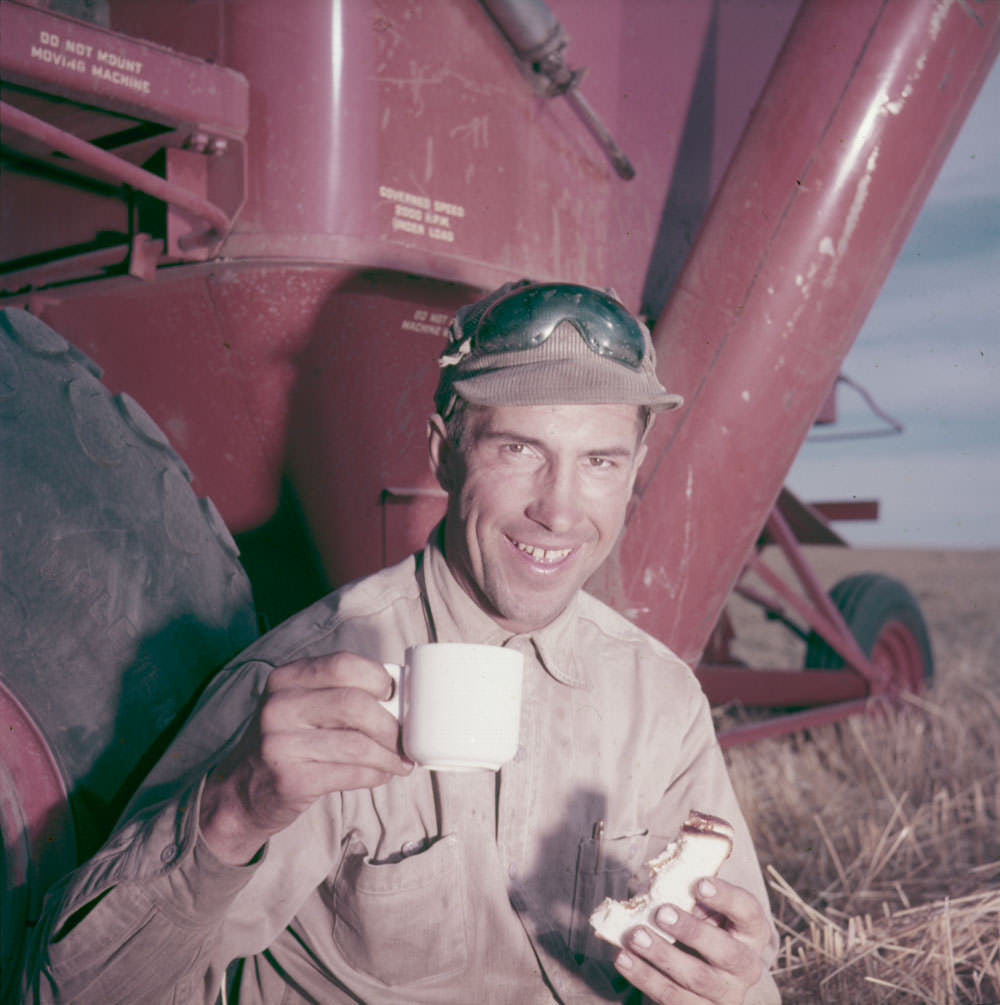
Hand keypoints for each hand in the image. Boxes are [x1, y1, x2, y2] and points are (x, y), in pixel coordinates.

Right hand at [199, 652, 411, 863]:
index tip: (394, 695)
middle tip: (404, 738)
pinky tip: (382, 774)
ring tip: (400, 761)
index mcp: (286, 679)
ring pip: (356, 744)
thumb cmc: (287, 745)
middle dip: (390, 724)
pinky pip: (349, 773)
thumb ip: (337, 694)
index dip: (377, 678)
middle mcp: (278, 706)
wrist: (240, 793)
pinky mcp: (289, 778)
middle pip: (354, 704)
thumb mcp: (300, 708)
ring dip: (389, 755)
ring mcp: (280, 743)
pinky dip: (375, 774)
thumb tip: (400, 697)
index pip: (342, 664)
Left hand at [614, 878, 769, 1003]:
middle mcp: (746, 965)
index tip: (699, 883)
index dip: (726, 897)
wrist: (711, 973)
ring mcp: (726, 993)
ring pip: (696, 979)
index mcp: (751, 930)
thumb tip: (660, 880)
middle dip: (692, 931)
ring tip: (634, 936)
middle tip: (661, 913)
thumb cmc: (704, 925)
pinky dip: (645, 977)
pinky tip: (624, 958)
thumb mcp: (705, 908)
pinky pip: (673, 998)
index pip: (747, 910)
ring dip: (661, 956)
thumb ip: (690, 894)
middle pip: (725, 952)